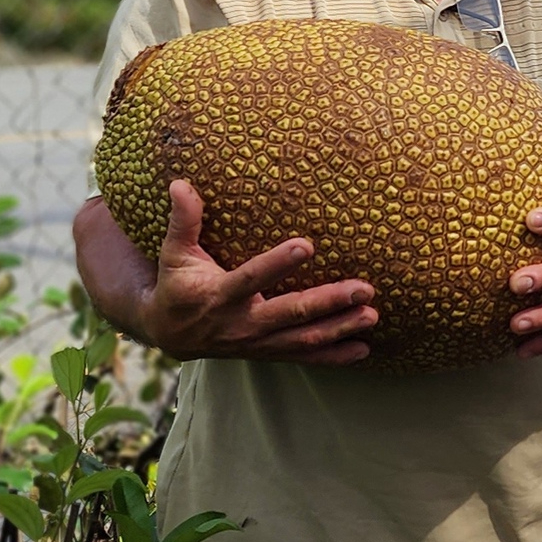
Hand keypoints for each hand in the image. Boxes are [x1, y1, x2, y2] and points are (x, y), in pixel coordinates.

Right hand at [129, 181, 376, 363]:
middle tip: (364, 289)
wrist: (170, 334)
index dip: (277, 264)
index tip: (307, 245)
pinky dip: (333, 356)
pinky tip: (363, 349)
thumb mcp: (174, 253)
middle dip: (328, 302)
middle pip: (289, 313)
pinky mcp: (268, 352)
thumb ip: (183, 221)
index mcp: (218, 295)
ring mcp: (257, 342)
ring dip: (339, 328)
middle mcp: (241, 323)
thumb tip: (179, 183)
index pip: (251, 278)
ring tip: (371, 315)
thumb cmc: (177, 285)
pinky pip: (303, 357)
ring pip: (302, 338)